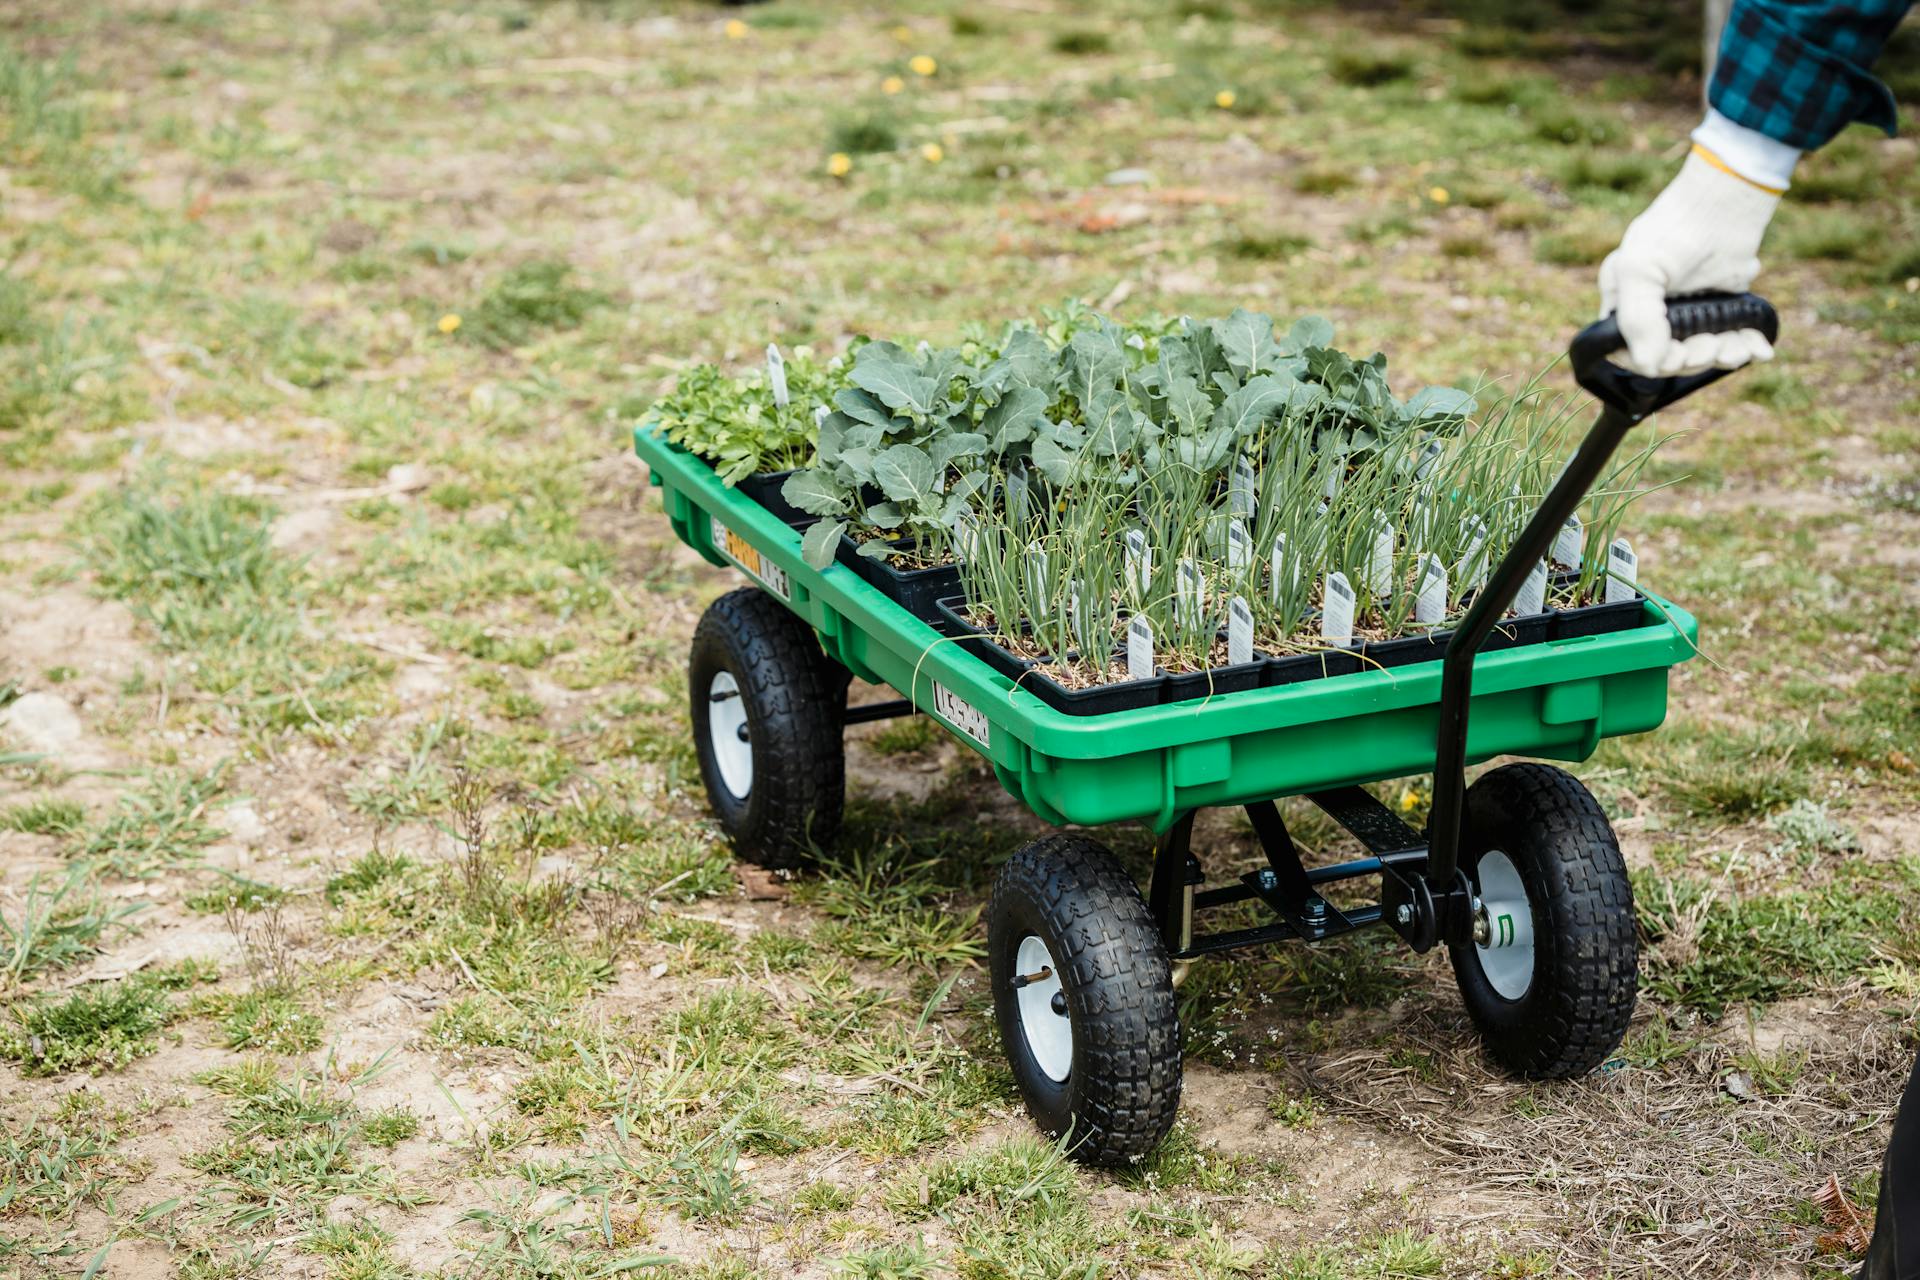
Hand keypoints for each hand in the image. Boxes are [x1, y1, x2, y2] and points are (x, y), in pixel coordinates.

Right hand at [1597, 152, 1779, 376]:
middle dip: (1691, 358)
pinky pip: (1732, 336)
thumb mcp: (1640, 270)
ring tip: (1737, 347)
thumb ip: (1638, 320)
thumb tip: (1649, 366)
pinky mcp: (1722, 304)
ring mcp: (1689, 308)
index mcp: (1623, 300)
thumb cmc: (1675, 228)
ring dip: (1722, 355)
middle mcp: (1653, 308)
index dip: (1650, 361)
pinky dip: (1746, 347)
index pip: (1626, 350)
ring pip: (1702, 350)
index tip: (1674, 356)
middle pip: (1667, 356)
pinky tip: (1759, 349)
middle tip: (1710, 345)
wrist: (1729, 200)